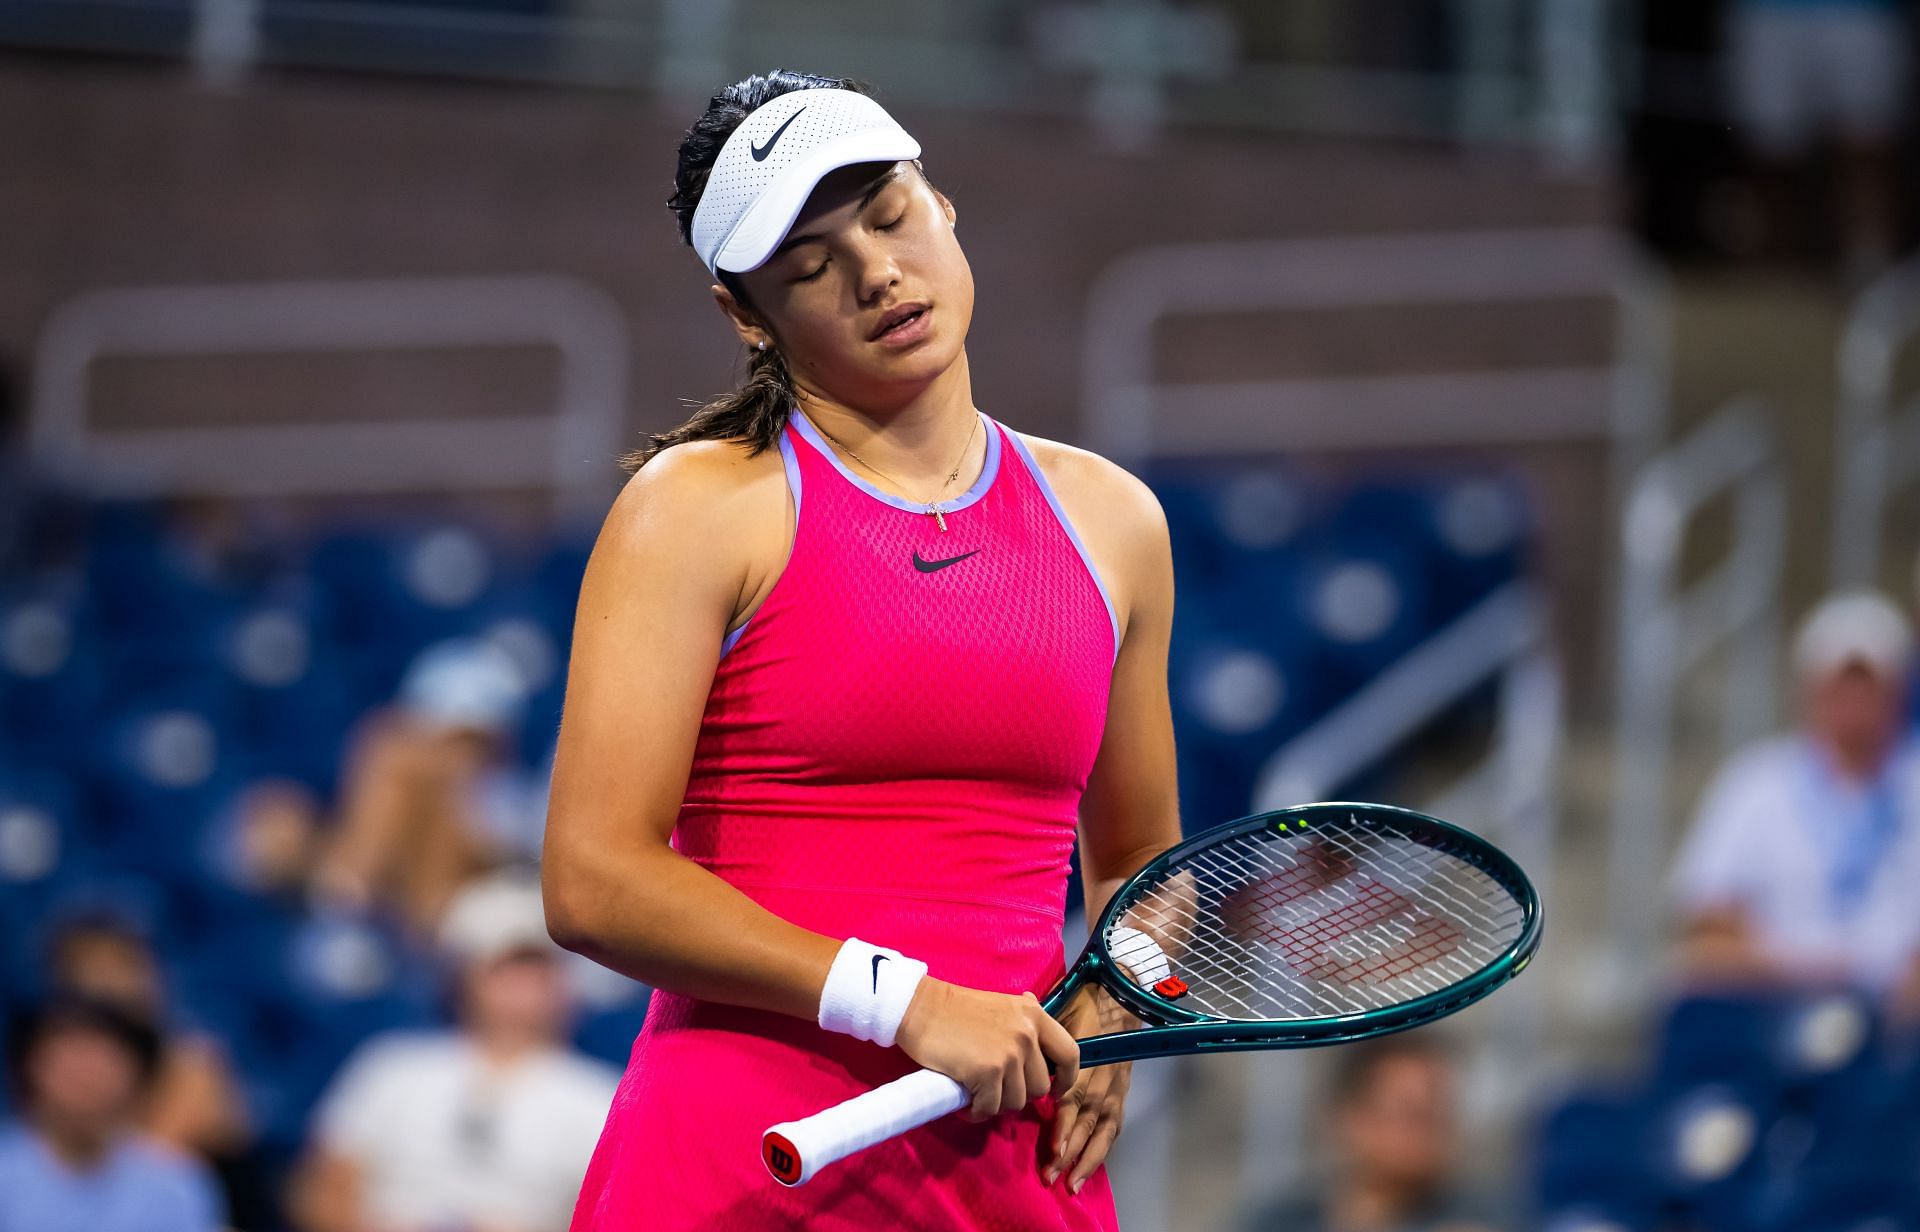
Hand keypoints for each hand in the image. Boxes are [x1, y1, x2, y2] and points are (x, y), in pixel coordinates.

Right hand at [895, 979, 1080, 1121]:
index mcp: (1035, 1015)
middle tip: (995, 1090)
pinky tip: (965, 1104)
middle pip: (1040, 1086)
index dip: (1066, 1079)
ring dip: (996, 1104)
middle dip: (1018, 1095)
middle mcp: (1027, 1034)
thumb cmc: (956, 1010)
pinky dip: (977, 1112)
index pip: (1070, 1054)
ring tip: (977, 1094)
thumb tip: (1039, 1037)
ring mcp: (1009, 1053)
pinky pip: (990, 1108)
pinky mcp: (987, 1072)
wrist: (920, 1008)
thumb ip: (1023, 1022)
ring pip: (1016, 1102)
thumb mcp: (1002, 1005)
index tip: (1053, 1090)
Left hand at [1040, 985, 1137, 1192]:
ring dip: (1088, 1159)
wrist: (1118, 994)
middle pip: (1089, 1120)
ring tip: (1070, 1183)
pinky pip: (1113, 1126)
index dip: (1065, 1124)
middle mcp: (1105, 1077)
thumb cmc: (1082, 1001)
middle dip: (1071, 1150)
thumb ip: (1038, 1033)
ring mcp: (1116, 1087)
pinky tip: (1087, 1169)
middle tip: (1051, 1175)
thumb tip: (1010, 1050)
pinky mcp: (1122, 1092)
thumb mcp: (1058, 1010)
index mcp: (1088, 1057)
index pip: (1076, 1096)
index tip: (1053, 1148)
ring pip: (1104, 1129)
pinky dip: (1101, 1149)